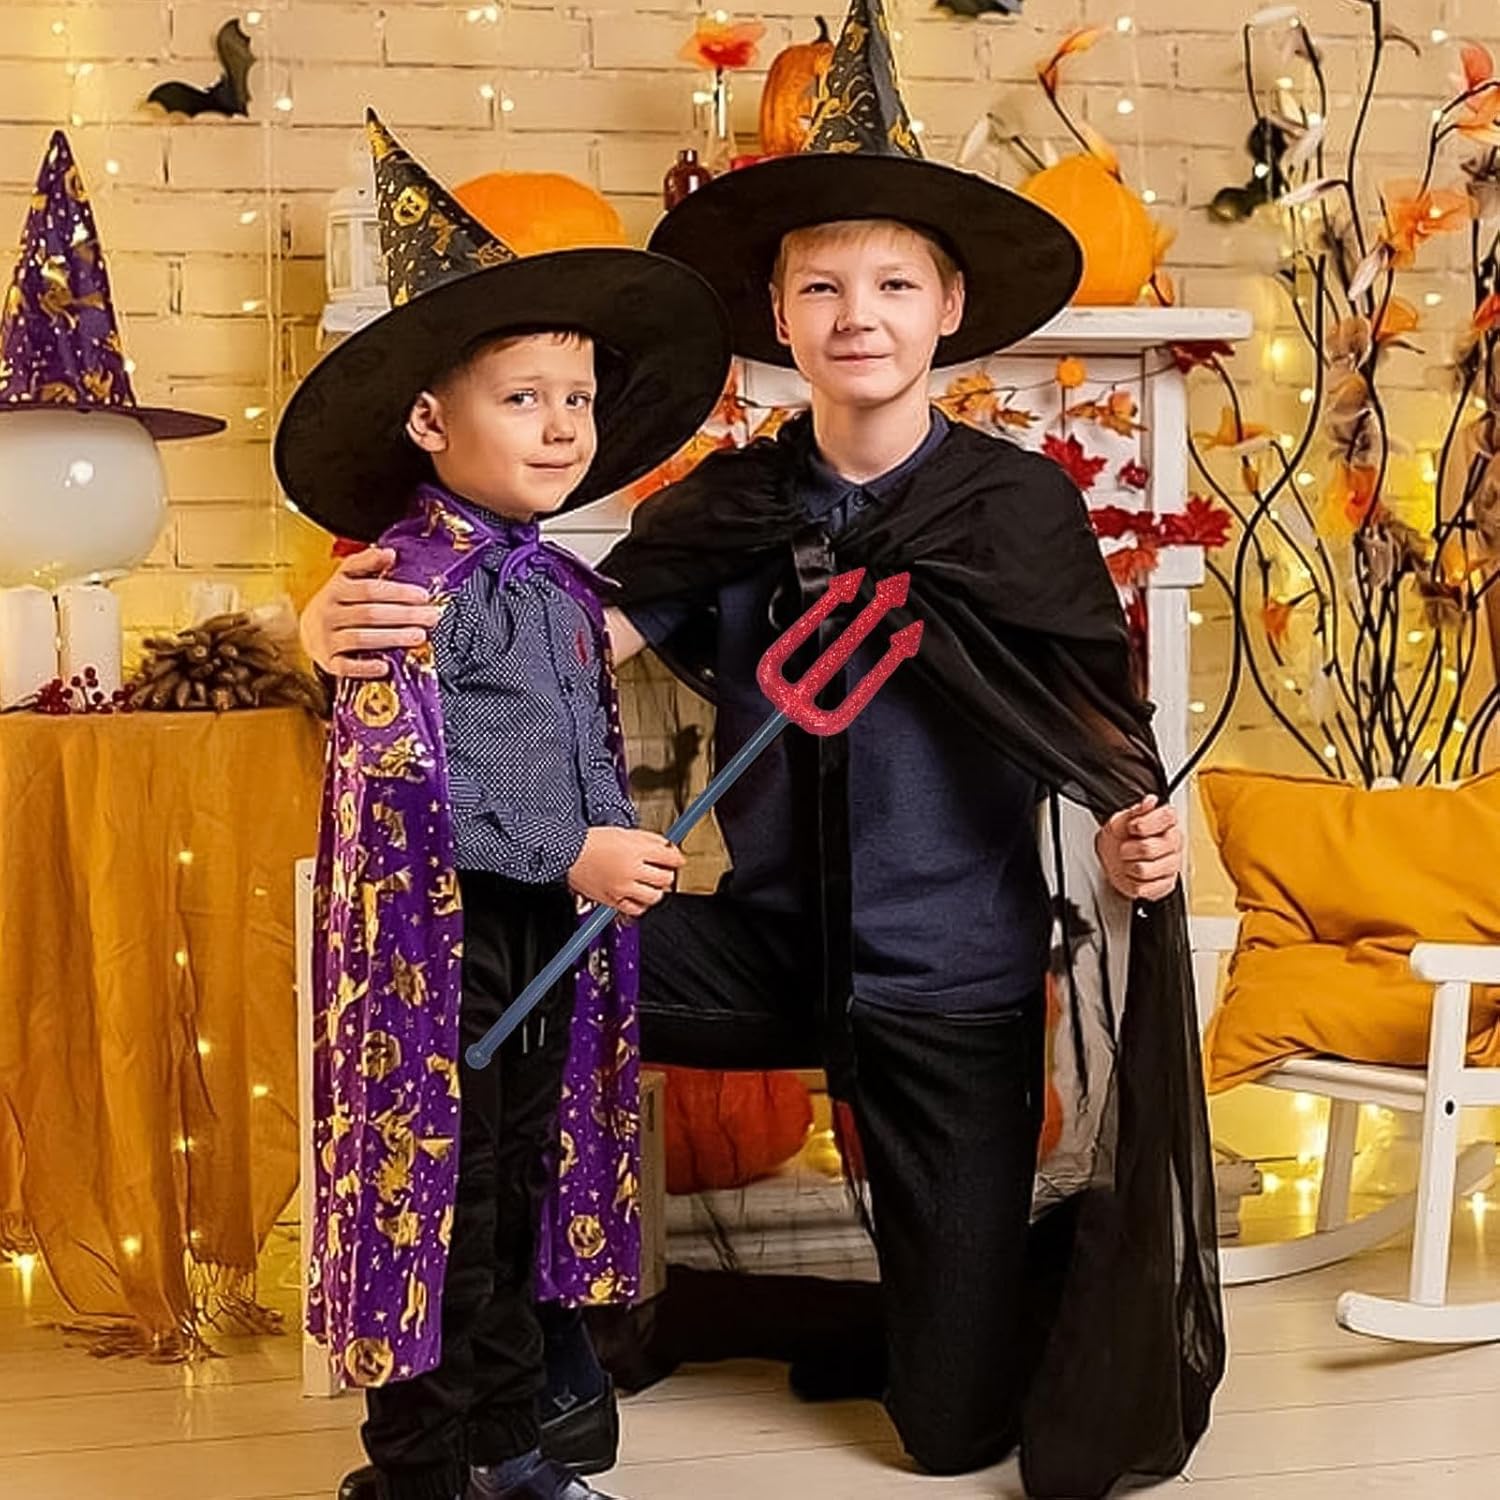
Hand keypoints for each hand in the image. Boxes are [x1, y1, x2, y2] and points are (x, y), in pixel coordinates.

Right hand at [299, 547, 442, 678]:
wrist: (306, 630)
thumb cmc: (338, 602)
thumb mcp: (346, 578)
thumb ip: (367, 563)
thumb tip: (390, 553)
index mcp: (336, 589)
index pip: (369, 589)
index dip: (398, 592)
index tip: (423, 596)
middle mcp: (329, 613)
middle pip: (370, 613)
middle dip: (404, 615)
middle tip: (430, 617)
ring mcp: (327, 638)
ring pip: (361, 638)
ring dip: (392, 638)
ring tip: (419, 636)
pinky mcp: (328, 661)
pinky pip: (346, 666)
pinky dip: (365, 667)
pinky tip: (385, 666)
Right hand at [567, 828, 685, 916]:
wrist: (567, 853)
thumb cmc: (592, 841)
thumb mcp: (624, 832)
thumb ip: (648, 840)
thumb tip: (667, 846)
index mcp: (636, 851)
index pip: (671, 858)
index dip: (677, 857)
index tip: (676, 858)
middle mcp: (631, 871)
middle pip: (666, 878)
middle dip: (667, 873)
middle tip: (662, 869)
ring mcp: (622, 888)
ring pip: (654, 897)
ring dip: (656, 889)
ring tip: (649, 882)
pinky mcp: (613, 900)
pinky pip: (636, 909)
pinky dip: (641, 904)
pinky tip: (637, 894)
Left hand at [1095, 795, 1181, 902]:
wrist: (1112, 860)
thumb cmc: (1119, 838)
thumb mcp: (1121, 820)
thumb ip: (1136, 810)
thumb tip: (1150, 801)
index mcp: (1167, 822)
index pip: (1166, 818)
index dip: (1144, 824)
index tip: (1132, 827)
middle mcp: (1174, 842)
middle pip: (1149, 848)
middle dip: (1128, 849)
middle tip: (1125, 848)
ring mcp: (1173, 865)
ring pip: (1145, 870)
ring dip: (1129, 867)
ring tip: (1129, 862)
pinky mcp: (1167, 885)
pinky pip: (1146, 888)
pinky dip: (1133, 883)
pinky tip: (1134, 875)